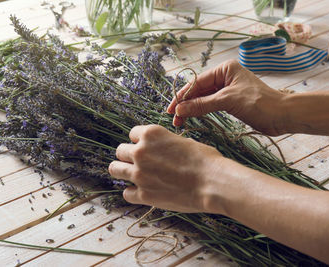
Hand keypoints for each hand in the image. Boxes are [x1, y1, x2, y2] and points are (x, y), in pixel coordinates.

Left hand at [108, 125, 223, 212]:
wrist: (213, 183)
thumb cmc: (205, 160)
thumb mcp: (184, 142)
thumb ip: (165, 144)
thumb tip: (160, 148)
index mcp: (151, 134)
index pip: (132, 133)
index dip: (140, 141)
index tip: (146, 148)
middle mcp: (140, 151)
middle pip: (120, 151)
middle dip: (129, 156)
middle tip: (140, 163)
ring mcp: (139, 174)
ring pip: (115, 169)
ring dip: (123, 171)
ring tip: (134, 175)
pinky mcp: (143, 194)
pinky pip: (126, 193)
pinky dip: (133, 193)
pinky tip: (143, 192)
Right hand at [167, 59, 285, 135]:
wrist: (282, 116)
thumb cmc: (259, 103)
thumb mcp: (228, 101)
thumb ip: (202, 105)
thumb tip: (179, 110)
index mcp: (225, 70)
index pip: (197, 82)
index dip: (182, 96)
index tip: (171, 109)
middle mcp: (225, 77)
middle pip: (198, 91)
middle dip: (186, 104)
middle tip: (174, 119)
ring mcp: (227, 90)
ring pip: (203, 99)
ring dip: (192, 110)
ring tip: (180, 122)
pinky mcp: (230, 102)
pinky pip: (210, 106)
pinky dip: (201, 112)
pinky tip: (192, 118)